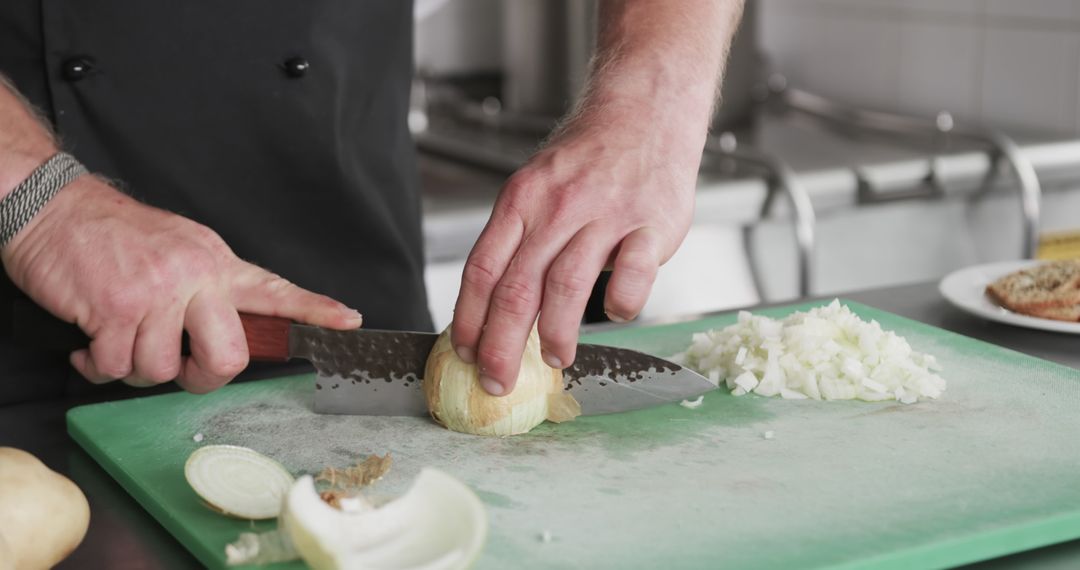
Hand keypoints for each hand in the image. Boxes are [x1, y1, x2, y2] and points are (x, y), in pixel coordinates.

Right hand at [1, 176, 361, 392]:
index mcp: (217, 265)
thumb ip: (209, 290)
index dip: (315, 311)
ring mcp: (156, 293)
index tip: (350, 322)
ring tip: (117, 337)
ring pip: (161, 371)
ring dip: (133, 368)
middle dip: (201, 377)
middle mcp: (196, 277)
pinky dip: (96, 366)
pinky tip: (90, 344)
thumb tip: (229, 334)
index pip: (275, 291)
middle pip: (227, 359)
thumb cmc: (116, 238)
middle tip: (179, 366)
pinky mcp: (114, 308)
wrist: (54, 208)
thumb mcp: (180, 251)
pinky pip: (115, 368)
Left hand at [451, 105, 702, 395]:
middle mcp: (557, 207)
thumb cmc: (588, 158)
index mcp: (521, 200)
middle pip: (518, 288)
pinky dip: (622, 302)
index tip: (465, 354)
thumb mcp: (538, 186)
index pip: (483, 269)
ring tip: (555, 359)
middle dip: (502, 345)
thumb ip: (520, 240)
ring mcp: (605, 214)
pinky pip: (632, 273)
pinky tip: (616, 314)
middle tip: (498, 380)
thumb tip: (493, 309)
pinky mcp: (650, 224)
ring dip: (557, 334)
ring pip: (567, 286)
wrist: (645, 110)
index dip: (469, 319)